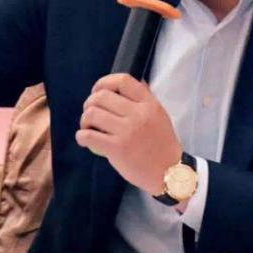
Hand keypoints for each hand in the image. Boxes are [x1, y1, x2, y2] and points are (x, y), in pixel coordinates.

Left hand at [75, 73, 181, 195]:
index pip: (122, 80)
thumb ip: (143, 99)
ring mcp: (127, 131)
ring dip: (84, 120)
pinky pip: (89, 136)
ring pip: (92, 114)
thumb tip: (124, 83)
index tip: (97, 91)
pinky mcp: (117, 149)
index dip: (104, 82)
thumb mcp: (159, 115)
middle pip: (101, 96)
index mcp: (149, 104)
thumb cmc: (162, 144)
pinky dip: (82, 136)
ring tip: (88, 127)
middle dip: (89, 103)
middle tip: (91, 114)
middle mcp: (138, 114)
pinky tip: (85, 139)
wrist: (170, 172)